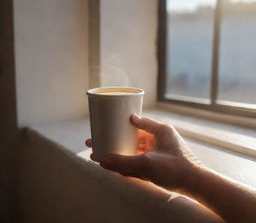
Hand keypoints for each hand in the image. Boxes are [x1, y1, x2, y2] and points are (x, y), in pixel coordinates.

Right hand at [85, 114, 201, 191]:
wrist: (197, 185)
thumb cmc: (177, 168)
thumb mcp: (147, 164)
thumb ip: (124, 163)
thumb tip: (103, 161)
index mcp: (160, 130)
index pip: (138, 121)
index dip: (123, 122)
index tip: (110, 122)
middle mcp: (160, 138)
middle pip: (134, 136)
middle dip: (118, 139)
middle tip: (101, 139)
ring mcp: (159, 151)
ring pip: (137, 148)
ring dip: (123, 150)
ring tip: (106, 152)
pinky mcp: (159, 162)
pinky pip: (141, 159)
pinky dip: (130, 160)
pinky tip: (118, 164)